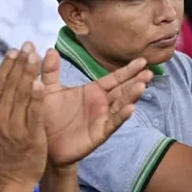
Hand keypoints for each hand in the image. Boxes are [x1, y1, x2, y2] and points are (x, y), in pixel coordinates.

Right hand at [0, 43, 47, 186]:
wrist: (10, 181)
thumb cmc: (0, 155)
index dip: (6, 66)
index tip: (14, 51)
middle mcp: (0, 119)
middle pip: (10, 86)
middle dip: (19, 64)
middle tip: (27, 46)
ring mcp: (15, 128)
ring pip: (21, 96)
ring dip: (28, 74)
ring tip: (35, 56)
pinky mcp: (31, 137)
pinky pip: (34, 114)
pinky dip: (36, 98)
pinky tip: (40, 83)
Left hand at [33, 49, 152, 167]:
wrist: (41, 142)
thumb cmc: (47, 115)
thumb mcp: (48, 90)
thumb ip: (50, 71)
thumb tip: (51, 50)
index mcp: (92, 91)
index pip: (114, 78)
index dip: (128, 70)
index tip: (143, 60)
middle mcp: (101, 104)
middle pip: (123, 90)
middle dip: (136, 80)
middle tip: (150, 71)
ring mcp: (101, 118)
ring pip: (121, 105)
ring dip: (132, 95)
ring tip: (142, 85)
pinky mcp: (98, 133)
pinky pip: (112, 123)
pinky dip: (121, 116)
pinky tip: (131, 108)